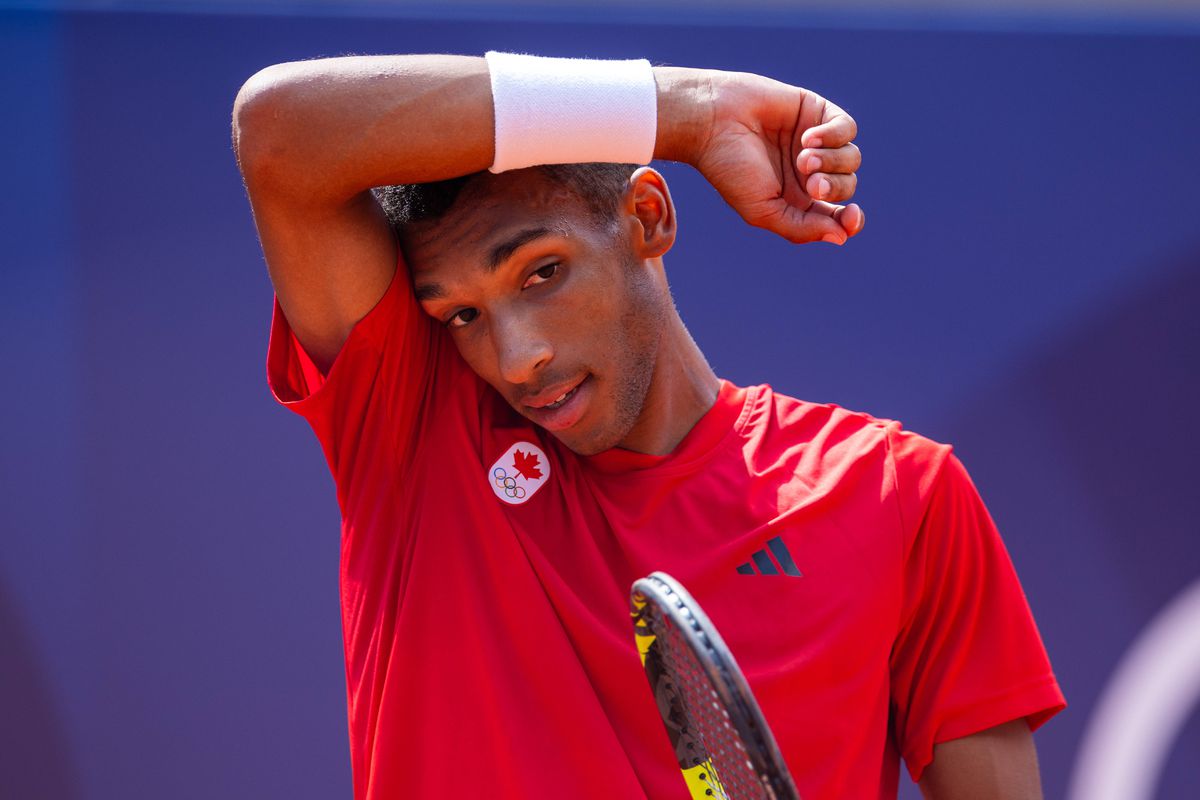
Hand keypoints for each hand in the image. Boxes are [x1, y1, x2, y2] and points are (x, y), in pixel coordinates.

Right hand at [691, 71, 863, 244]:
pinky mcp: (816, 111)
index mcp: (797, 200)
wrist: (712, 122)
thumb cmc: (730, 169)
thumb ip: (801, 228)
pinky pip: (847, 128)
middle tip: (809, 179)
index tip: (850, 216)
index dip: (851, 220)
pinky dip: (834, 136)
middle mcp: (809, 172)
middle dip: (834, 186)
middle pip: (847, 186)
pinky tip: (807, 137)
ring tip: (803, 156)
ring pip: (851, 158)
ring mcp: (815, 142)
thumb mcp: (763, 211)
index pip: (838, 216)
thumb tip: (842, 237)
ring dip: (831, 160)